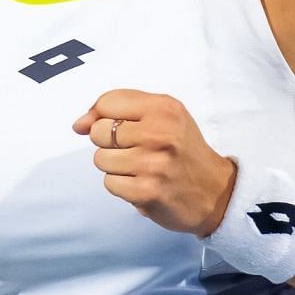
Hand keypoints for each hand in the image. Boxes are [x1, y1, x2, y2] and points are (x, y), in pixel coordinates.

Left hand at [73, 89, 237, 237]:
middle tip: (137, 150)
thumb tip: (78, 124)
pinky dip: (122, 186)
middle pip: (97, 132)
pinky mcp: (147, 191)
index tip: (121, 128)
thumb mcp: (161, 116)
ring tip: (141, 168)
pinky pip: (109, 183)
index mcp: (164, 108)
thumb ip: (117, 110)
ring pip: (100, 159)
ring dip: (116, 167)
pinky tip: (143, 184)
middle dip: (110, 143)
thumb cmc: (181, 149)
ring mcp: (153, 163)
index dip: (104, 116)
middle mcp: (160, 133)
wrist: (216, 192)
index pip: (107, 102)